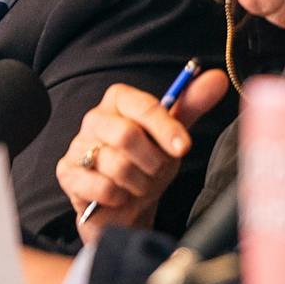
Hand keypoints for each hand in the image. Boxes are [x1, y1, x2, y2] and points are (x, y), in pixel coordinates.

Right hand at [58, 70, 228, 244]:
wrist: (126, 206)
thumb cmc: (147, 164)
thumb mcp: (173, 136)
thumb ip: (192, 106)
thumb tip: (218, 77)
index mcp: (119, 101)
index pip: (143, 106)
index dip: (166, 129)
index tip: (184, 148)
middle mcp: (95, 118)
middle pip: (126, 135)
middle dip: (151, 161)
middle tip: (156, 171)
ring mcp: (77, 146)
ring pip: (116, 165)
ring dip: (138, 183)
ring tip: (138, 185)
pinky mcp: (67, 173)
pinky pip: (99, 186)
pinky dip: (118, 196)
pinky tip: (119, 195)